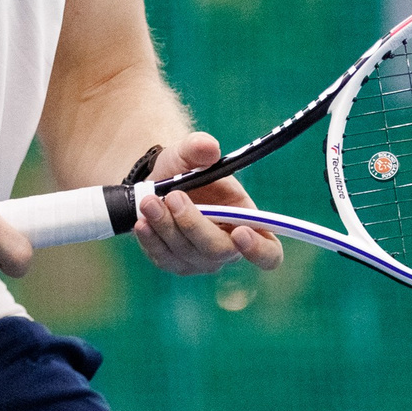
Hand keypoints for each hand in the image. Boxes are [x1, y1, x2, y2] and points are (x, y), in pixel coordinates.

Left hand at [133, 132, 283, 276]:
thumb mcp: (190, 152)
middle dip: (194, 224)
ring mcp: (200, 260)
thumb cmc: (185, 168)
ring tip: (149, 201)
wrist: (156, 180)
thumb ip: (199, 148)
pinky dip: (152, 240)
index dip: (259, 250)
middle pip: (219, 251)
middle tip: (173, 196)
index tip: (240, 231)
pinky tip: (142, 222)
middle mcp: (228, 248)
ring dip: (166, 227)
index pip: (269, 253)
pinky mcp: (175, 263)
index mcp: (249, 223)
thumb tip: (209, 148)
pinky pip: (164, 258)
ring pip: (187, 254)